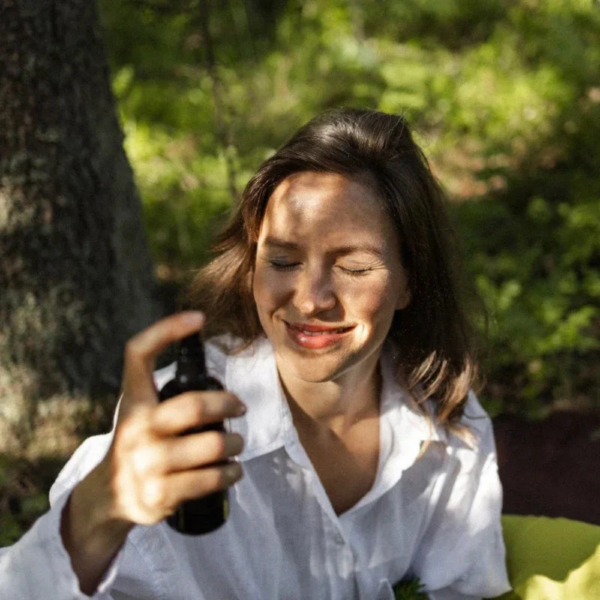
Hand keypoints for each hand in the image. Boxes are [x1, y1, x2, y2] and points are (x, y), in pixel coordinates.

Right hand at [100, 311, 244, 525]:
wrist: (109, 496)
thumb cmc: (138, 442)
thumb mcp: (140, 412)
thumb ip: (166, 394)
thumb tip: (210, 361)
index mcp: (133, 401)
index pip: (139, 354)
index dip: (167, 330)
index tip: (198, 318)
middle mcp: (137, 428)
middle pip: (194, 406)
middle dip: (227, 404)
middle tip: (240, 407)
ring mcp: (147, 463)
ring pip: (212, 445)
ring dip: (235, 443)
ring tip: (237, 444)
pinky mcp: (160, 494)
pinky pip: (211, 479)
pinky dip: (231, 472)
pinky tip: (233, 470)